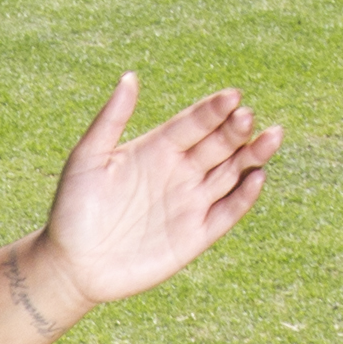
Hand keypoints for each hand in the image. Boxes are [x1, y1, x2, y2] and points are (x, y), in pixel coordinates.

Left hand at [35, 74, 279, 312]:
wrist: (71, 266)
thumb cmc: (72, 210)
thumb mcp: (86, 160)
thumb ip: (109, 120)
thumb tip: (129, 77)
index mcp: (158, 147)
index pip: (195, 122)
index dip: (214, 109)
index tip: (232, 97)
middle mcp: (180, 171)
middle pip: (220, 143)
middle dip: (237, 129)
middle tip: (247, 118)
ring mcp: (190, 203)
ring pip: (232, 173)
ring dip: (253, 155)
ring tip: (271, 136)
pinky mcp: (195, 236)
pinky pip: (227, 213)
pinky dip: (243, 197)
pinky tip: (256, 178)